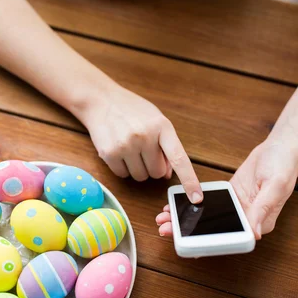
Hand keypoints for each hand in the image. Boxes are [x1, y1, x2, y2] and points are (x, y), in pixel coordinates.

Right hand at [81, 86, 202, 202]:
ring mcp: (126, 145)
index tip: (196, 198)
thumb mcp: (156, 121)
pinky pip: (123, 175)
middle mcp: (145, 136)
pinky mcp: (109, 153)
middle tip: (144, 151)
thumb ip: (166, 147)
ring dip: (137, 168)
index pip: (180, 158)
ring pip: (140, 177)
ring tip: (130, 148)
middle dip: (152, 166)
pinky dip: (123, 168)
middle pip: (157, 173)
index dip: (189, 180)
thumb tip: (167, 174)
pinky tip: (119, 150)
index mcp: (162, 126)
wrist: (101, 100)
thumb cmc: (132, 111)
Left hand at [155, 141, 297, 238]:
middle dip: (188, 232)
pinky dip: (192, 205)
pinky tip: (177, 205)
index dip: (207, 243)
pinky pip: (208, 203)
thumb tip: (254, 232)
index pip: (230, 239)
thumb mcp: (274, 187)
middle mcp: (247, 218)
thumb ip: (263, 209)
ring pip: (207, 219)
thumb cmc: (283, 166)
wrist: (280, 148)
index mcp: (259, 223)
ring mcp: (237, 207)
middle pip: (214, 231)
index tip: (187, 243)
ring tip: (165, 218)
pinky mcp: (230, 195)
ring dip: (187, 219)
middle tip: (166, 229)